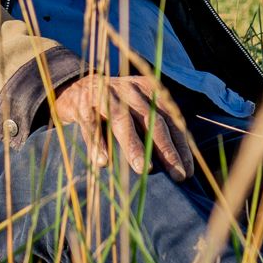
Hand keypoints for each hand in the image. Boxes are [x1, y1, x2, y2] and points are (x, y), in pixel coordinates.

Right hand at [49, 74, 194, 178]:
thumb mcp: (137, 108)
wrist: (75, 88)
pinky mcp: (83, 104)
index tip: (187, 172)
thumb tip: (175, 163)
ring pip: (122, 121)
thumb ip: (153, 127)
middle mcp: (130, 90)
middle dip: (165, 149)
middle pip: (151, 119)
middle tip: (175, 174)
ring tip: (144, 170)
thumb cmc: (114, 106)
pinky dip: (98, 143)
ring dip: (134, 146)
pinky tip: (104, 162)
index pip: (170, 119)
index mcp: (148, 90)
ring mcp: (106, 95)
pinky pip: (91, 125)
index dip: (180, 146)